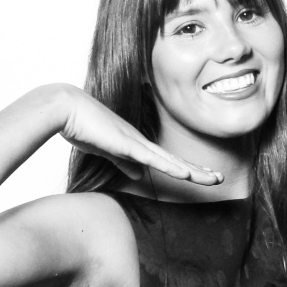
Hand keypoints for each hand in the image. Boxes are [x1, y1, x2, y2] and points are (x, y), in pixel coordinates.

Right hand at [56, 85, 220, 185]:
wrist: (66, 108)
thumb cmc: (82, 126)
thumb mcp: (106, 150)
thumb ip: (123, 162)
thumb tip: (139, 175)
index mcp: (136, 144)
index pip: (167, 160)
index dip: (186, 168)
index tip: (204, 175)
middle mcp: (141, 142)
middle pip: (175, 160)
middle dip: (198, 171)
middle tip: (220, 178)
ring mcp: (135, 142)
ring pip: (171, 161)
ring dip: (193, 171)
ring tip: (214, 179)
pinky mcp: (126, 144)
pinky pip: (153, 159)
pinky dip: (170, 167)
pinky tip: (187, 174)